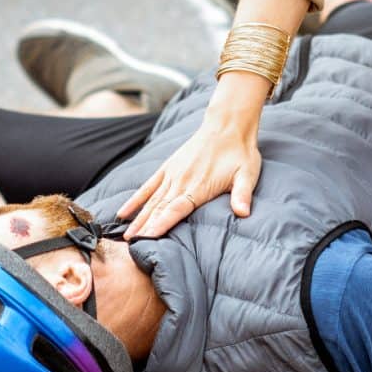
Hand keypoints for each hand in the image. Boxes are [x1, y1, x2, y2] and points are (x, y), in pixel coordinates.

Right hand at [116, 115, 263, 239]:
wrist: (227, 125)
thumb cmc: (240, 153)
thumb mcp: (247, 174)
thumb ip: (242, 195)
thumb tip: (244, 213)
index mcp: (199, 186)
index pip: (176, 209)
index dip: (161, 224)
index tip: (148, 238)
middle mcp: (181, 181)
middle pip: (159, 208)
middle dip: (145, 228)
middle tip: (130, 245)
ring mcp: (172, 174)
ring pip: (151, 200)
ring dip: (138, 218)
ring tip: (126, 236)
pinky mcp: (168, 167)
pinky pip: (148, 186)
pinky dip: (135, 199)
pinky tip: (123, 212)